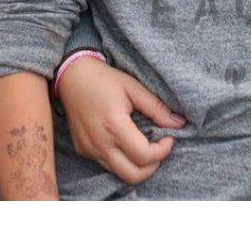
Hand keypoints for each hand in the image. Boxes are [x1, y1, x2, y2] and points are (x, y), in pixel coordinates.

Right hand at [57, 58, 184, 185]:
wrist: (71, 76)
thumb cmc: (104, 79)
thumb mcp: (133, 87)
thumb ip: (157, 108)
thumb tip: (179, 124)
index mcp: (114, 125)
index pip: (144, 156)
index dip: (163, 151)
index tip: (169, 138)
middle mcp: (99, 143)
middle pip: (133, 175)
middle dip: (152, 166)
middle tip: (159, 148)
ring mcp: (89, 149)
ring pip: (120, 174)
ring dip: (137, 166)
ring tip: (144, 145)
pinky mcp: (83, 150)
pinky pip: (107, 165)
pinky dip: (121, 160)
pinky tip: (125, 142)